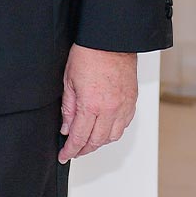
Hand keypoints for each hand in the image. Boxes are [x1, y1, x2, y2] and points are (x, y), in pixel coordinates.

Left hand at [58, 44, 137, 163]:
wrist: (110, 40)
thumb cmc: (88, 54)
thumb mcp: (68, 80)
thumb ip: (68, 108)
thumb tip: (66, 128)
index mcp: (90, 104)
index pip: (79, 137)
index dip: (71, 150)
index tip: (64, 156)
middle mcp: (109, 109)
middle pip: (97, 141)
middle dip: (84, 149)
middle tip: (74, 151)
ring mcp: (123, 106)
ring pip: (112, 137)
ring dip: (99, 142)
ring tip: (88, 141)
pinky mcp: (132, 101)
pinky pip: (124, 125)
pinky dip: (113, 131)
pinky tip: (105, 129)